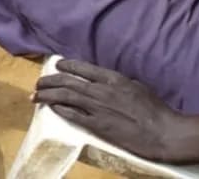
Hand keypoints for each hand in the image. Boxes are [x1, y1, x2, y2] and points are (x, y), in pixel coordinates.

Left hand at [34, 59, 188, 162]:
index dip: (66, 65)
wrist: (163, 132)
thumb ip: (118, 83)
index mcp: (112, 78)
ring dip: (47, 95)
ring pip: (65, 96)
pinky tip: (52, 108)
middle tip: (38, 83)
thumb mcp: (136, 87)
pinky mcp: (97, 125)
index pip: (82, 67)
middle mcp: (101, 90)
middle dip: (49, 80)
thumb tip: (106, 81)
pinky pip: (72, 115)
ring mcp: (97, 108)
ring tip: (35, 95)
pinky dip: (59, 110)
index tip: (56, 65)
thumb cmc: (155, 110)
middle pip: (67, 81)